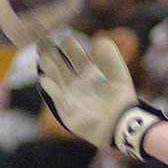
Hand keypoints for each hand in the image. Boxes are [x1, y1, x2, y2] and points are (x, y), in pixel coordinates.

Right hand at [37, 34, 165, 157]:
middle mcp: (75, 78)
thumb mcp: (118, 74)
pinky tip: (51, 81)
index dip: (66, 43)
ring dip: (47, 64)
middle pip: (53, 56)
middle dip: (48, 50)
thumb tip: (96, 41)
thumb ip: (109, 56)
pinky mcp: (63, 107)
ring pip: (48, 70)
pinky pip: (49, 89)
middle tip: (47, 48)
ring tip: (50, 63)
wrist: (119, 125)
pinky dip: (48, 83)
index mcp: (87, 68)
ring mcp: (67, 92)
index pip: (68, 46)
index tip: (68, 46)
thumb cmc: (121, 100)